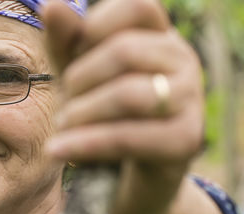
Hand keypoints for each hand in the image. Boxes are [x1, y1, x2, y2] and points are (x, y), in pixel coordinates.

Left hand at [42, 0, 202, 213]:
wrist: (128, 168)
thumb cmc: (103, 113)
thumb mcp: (81, 75)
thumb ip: (67, 43)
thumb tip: (53, 6)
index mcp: (161, 37)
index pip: (138, 6)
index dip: (96, 26)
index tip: (75, 56)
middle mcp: (183, 61)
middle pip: (124, 51)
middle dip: (79, 80)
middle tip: (63, 105)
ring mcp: (190, 100)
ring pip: (127, 94)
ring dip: (81, 113)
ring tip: (63, 127)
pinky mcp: (185, 140)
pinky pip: (128, 136)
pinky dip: (85, 144)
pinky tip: (57, 151)